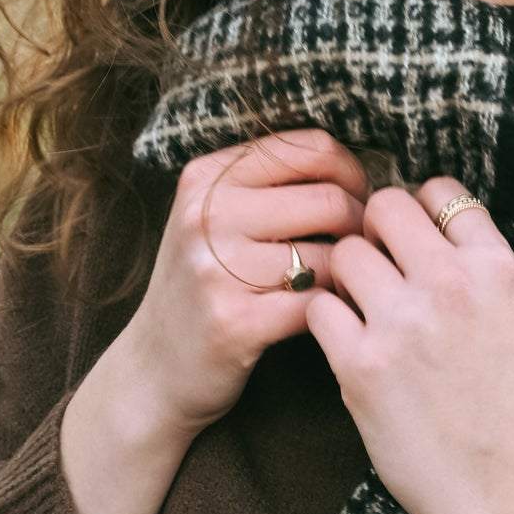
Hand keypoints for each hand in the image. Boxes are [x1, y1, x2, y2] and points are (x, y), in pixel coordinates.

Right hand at [116, 126, 369, 451]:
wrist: (154, 366)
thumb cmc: (203, 285)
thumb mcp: (213, 217)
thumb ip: (267, 184)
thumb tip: (355, 172)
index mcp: (206, 178)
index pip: (309, 148)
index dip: (350, 171)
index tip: (355, 198)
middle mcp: (206, 216)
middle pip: (329, 199)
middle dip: (358, 225)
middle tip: (359, 247)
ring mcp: (216, 269)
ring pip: (331, 254)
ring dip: (350, 272)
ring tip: (342, 282)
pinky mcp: (234, 322)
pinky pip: (319, 303)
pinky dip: (337, 308)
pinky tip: (329, 313)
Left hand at [305, 176, 513, 513]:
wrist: (503, 498)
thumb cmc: (510, 414)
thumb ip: (473, 271)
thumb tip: (422, 230)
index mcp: (498, 268)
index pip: (440, 191)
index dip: (418, 211)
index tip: (413, 239)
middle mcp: (451, 284)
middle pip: (384, 206)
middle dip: (373, 230)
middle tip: (376, 268)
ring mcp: (403, 323)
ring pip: (344, 252)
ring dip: (346, 276)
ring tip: (362, 312)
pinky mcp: (360, 365)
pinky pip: (318, 307)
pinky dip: (325, 321)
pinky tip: (345, 345)